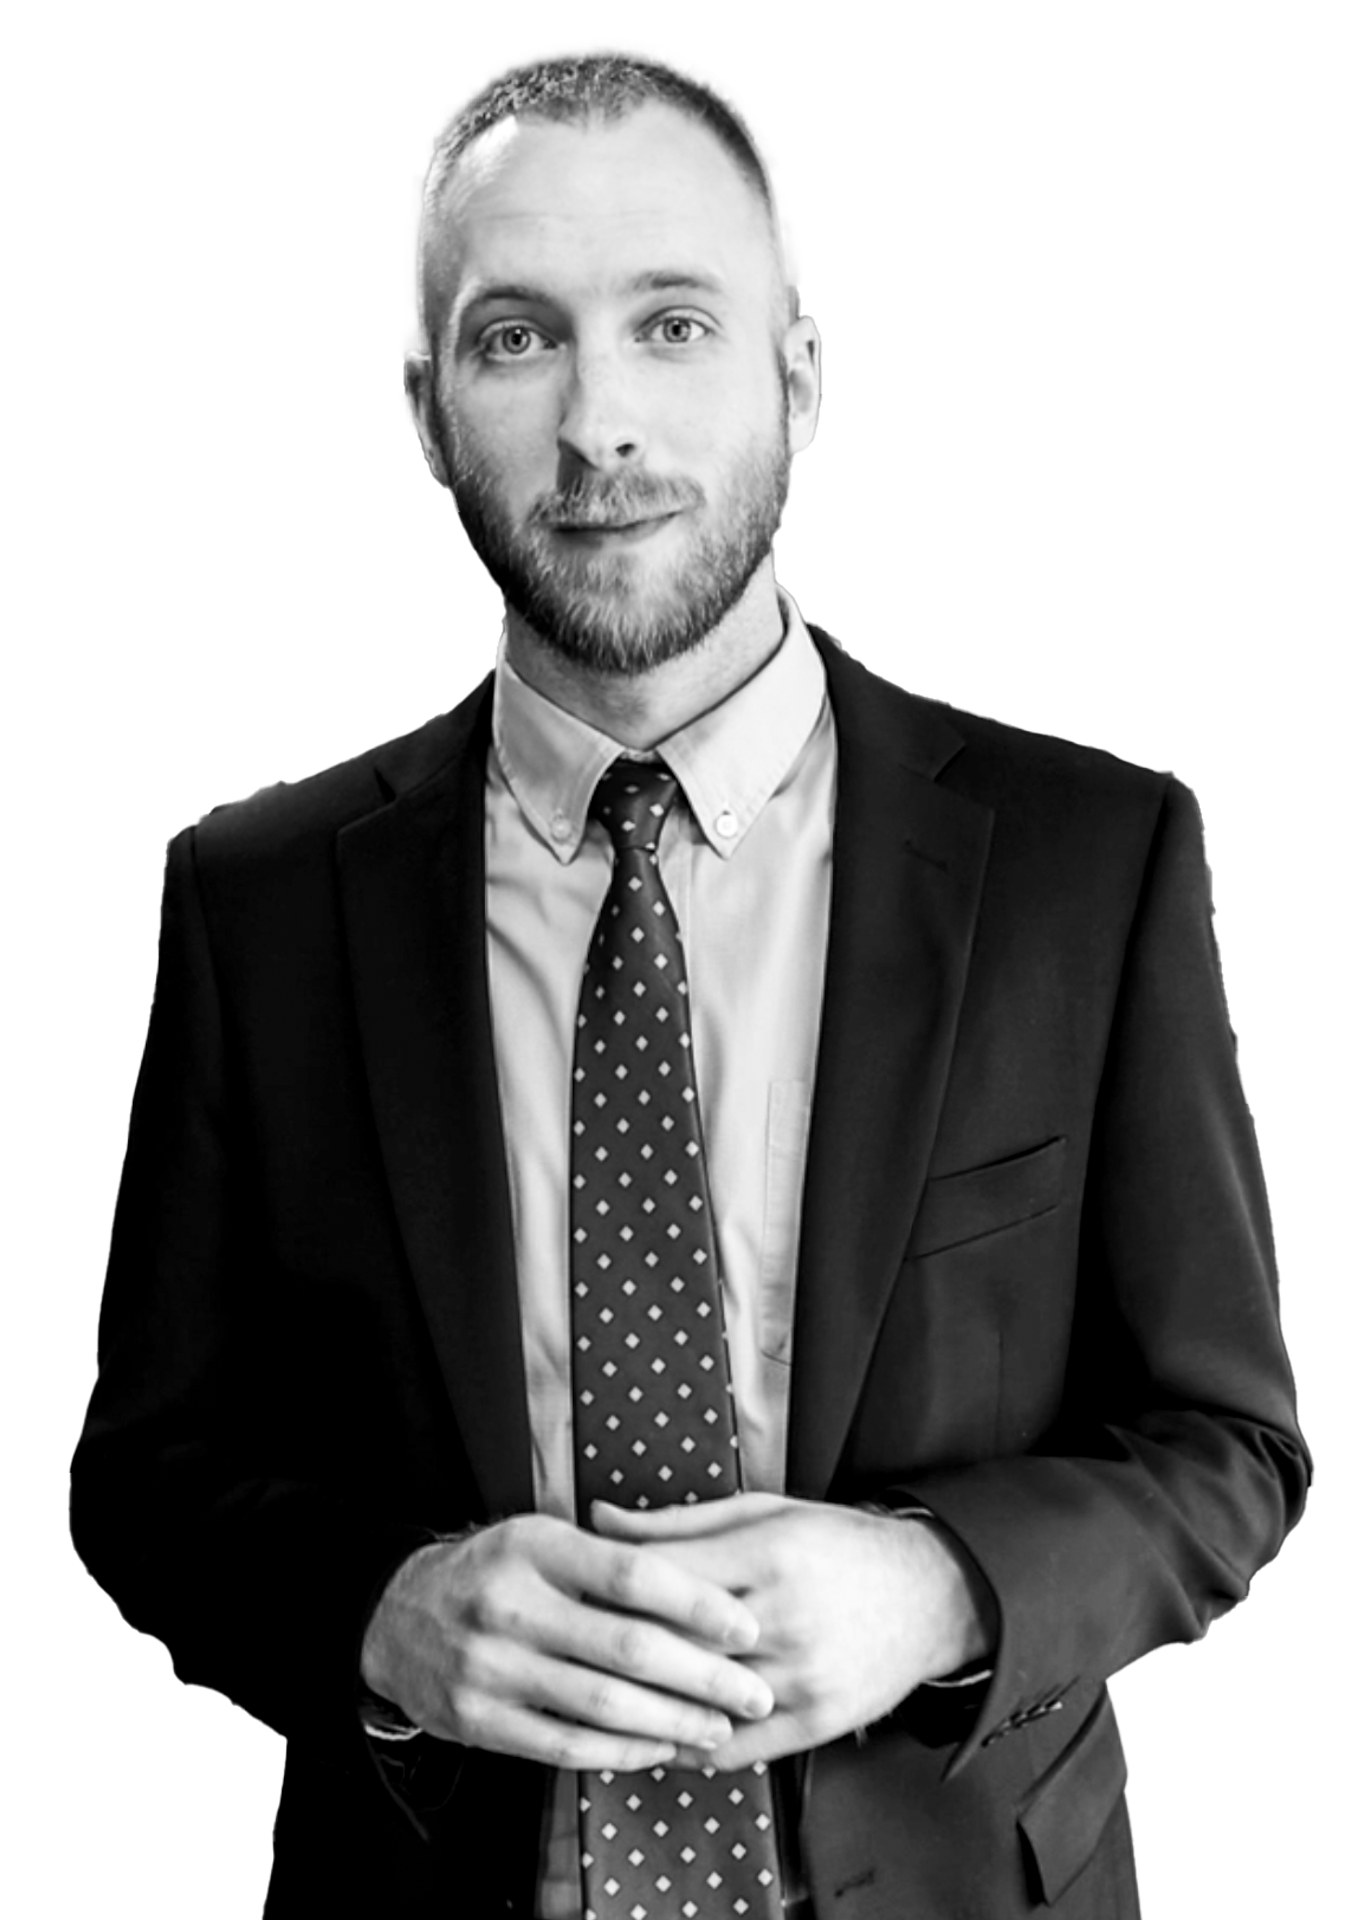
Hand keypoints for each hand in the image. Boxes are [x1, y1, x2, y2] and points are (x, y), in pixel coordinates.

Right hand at [358, 1513, 774, 1772]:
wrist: (396, 1618)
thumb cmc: (496, 1571)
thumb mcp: (540, 1539)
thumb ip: (610, 1555)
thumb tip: (705, 1583)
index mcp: (535, 1546)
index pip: (632, 1574)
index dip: (697, 1603)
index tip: (747, 1626)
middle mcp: (510, 1605)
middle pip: (627, 1648)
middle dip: (703, 1676)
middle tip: (754, 1691)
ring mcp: (491, 1668)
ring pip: (602, 1706)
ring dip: (673, 1721)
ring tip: (720, 1726)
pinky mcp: (478, 1722)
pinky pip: (566, 1746)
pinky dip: (622, 1751)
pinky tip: (661, 1747)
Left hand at [591, 1492, 981, 1771]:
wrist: (928, 1593)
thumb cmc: (834, 1542)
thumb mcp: (761, 1511)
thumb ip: (677, 1521)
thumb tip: (597, 1519)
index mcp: (767, 1553)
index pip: (664, 1576)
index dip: (607, 1587)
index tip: (569, 1593)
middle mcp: (784, 1616)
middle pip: (674, 1642)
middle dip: (615, 1649)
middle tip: (566, 1651)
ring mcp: (802, 1676)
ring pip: (699, 1700)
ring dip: (643, 1706)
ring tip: (594, 1700)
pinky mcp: (818, 1721)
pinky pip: (736, 1747)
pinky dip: (688, 1746)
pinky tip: (654, 1736)